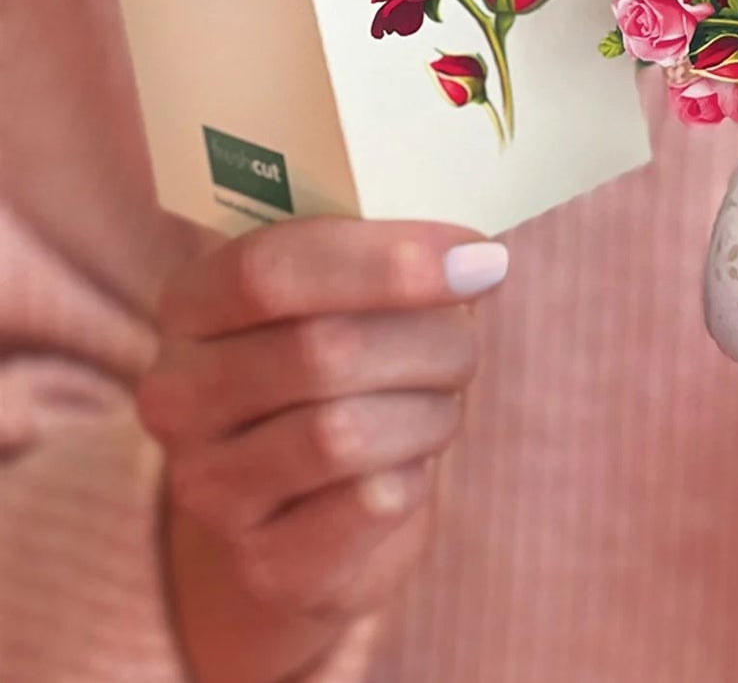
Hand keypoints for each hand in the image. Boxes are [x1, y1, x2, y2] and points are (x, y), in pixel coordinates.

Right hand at [137, 219, 507, 682]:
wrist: (309, 514)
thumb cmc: (345, 372)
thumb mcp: (345, 299)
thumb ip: (389, 262)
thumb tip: (476, 257)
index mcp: (192, 303)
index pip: (270, 270)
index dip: (385, 262)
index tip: (478, 259)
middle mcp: (177, 395)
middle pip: (322, 351)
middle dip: (429, 341)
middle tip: (467, 341)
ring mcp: (207, 485)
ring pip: (345, 433)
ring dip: (428, 409)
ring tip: (439, 402)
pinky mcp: (262, 562)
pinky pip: (370, 503)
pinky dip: (415, 474)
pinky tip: (410, 463)